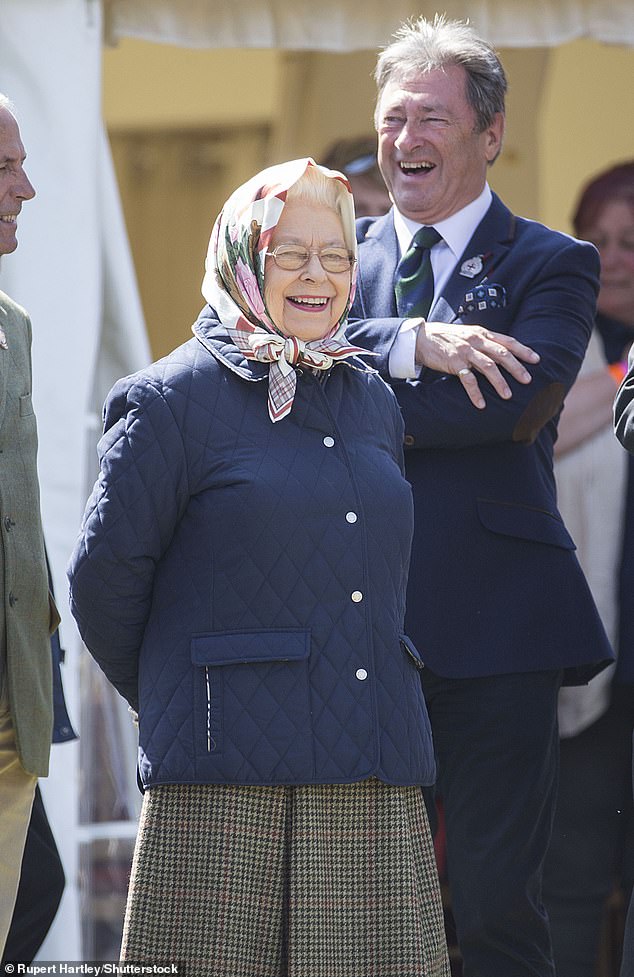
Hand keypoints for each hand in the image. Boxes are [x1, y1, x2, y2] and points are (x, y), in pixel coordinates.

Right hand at [414, 319, 539, 408]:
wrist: (422, 338)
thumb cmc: (446, 338)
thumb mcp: (468, 335)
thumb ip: (483, 343)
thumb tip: (501, 354)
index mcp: (482, 334)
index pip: (508, 341)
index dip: (523, 350)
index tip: (536, 360)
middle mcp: (476, 341)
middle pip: (502, 354)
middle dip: (516, 368)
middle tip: (528, 380)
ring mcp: (465, 351)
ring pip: (488, 367)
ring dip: (499, 382)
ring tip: (508, 395)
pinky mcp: (454, 363)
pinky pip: (468, 380)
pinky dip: (475, 393)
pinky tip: (481, 404)